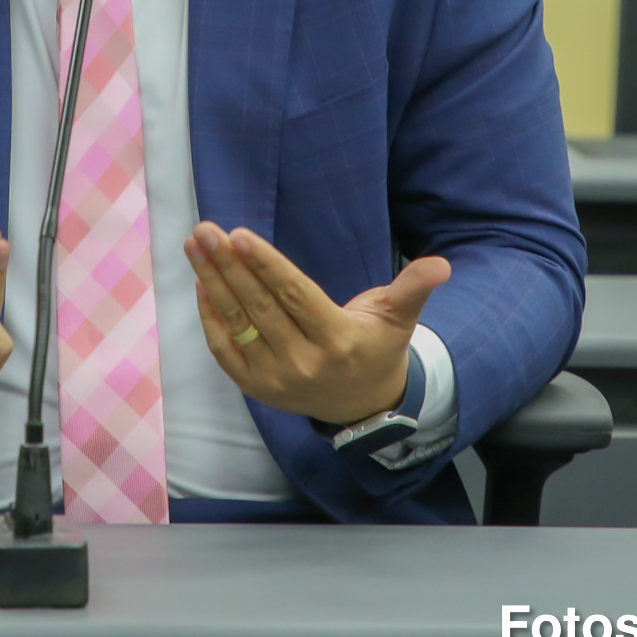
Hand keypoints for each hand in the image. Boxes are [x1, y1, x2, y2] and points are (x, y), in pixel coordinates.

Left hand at [185, 222, 448, 425]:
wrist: (362, 406)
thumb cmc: (377, 347)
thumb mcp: (399, 318)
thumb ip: (414, 288)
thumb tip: (441, 264)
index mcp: (338, 340)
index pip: (295, 296)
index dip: (266, 265)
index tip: (237, 234)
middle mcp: (304, 363)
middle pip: (259, 307)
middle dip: (228, 265)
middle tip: (204, 231)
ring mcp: (276, 379)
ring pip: (237, 325)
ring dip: (212, 282)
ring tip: (195, 246)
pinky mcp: (257, 388)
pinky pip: (225, 350)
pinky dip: (210, 316)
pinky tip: (202, 282)